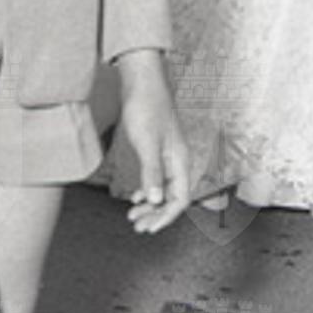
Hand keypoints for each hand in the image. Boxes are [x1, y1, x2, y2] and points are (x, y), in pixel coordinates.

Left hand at [116, 49, 190, 233]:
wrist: (142, 84)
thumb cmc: (146, 108)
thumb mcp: (147, 142)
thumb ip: (151, 171)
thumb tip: (153, 199)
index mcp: (180, 161)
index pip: (179, 200)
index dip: (164, 217)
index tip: (148, 229)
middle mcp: (177, 162)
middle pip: (171, 198)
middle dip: (155, 215)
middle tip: (137, 227)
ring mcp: (167, 157)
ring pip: (162, 190)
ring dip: (149, 206)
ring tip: (132, 217)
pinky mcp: (156, 151)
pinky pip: (156, 179)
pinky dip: (146, 191)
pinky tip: (135, 198)